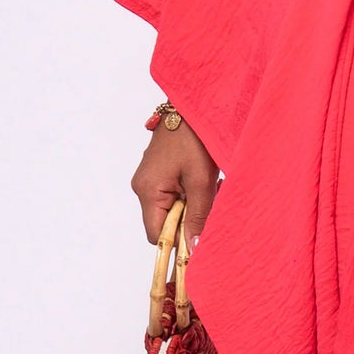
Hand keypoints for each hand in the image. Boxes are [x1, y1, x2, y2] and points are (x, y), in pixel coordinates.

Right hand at [131, 115, 220, 249]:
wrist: (193, 104)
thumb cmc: (195, 138)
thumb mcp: (201, 181)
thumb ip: (198, 216)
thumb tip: (193, 248)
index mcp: (147, 190)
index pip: (156, 235)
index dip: (178, 240)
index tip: (200, 237)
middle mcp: (142, 186)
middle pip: (163, 221)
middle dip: (189, 219)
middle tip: (212, 204)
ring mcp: (149, 177)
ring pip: (170, 207)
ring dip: (192, 205)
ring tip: (212, 187)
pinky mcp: (158, 170)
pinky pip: (171, 193)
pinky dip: (189, 193)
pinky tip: (205, 180)